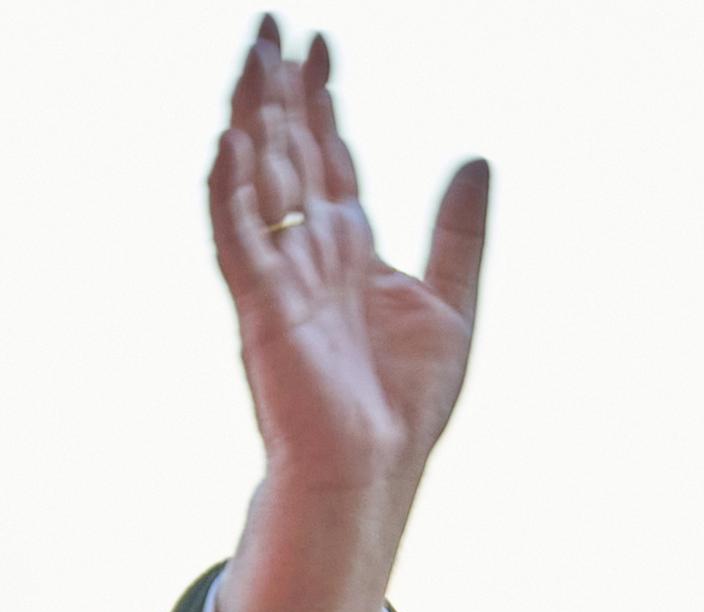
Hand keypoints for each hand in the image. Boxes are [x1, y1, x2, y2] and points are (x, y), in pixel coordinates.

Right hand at [208, 15, 490, 611]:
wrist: (373, 474)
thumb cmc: (402, 405)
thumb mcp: (451, 303)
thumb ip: (459, 232)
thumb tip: (477, 157)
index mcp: (348, 247)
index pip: (327, 152)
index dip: (321, 96)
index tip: (320, 40)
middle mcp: (307, 251)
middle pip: (285, 148)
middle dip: (277, 86)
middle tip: (270, 21)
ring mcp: (279, 277)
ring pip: (258, 178)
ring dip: (250, 117)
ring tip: (250, 57)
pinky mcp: (262, 310)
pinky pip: (238, 240)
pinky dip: (230, 191)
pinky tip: (226, 142)